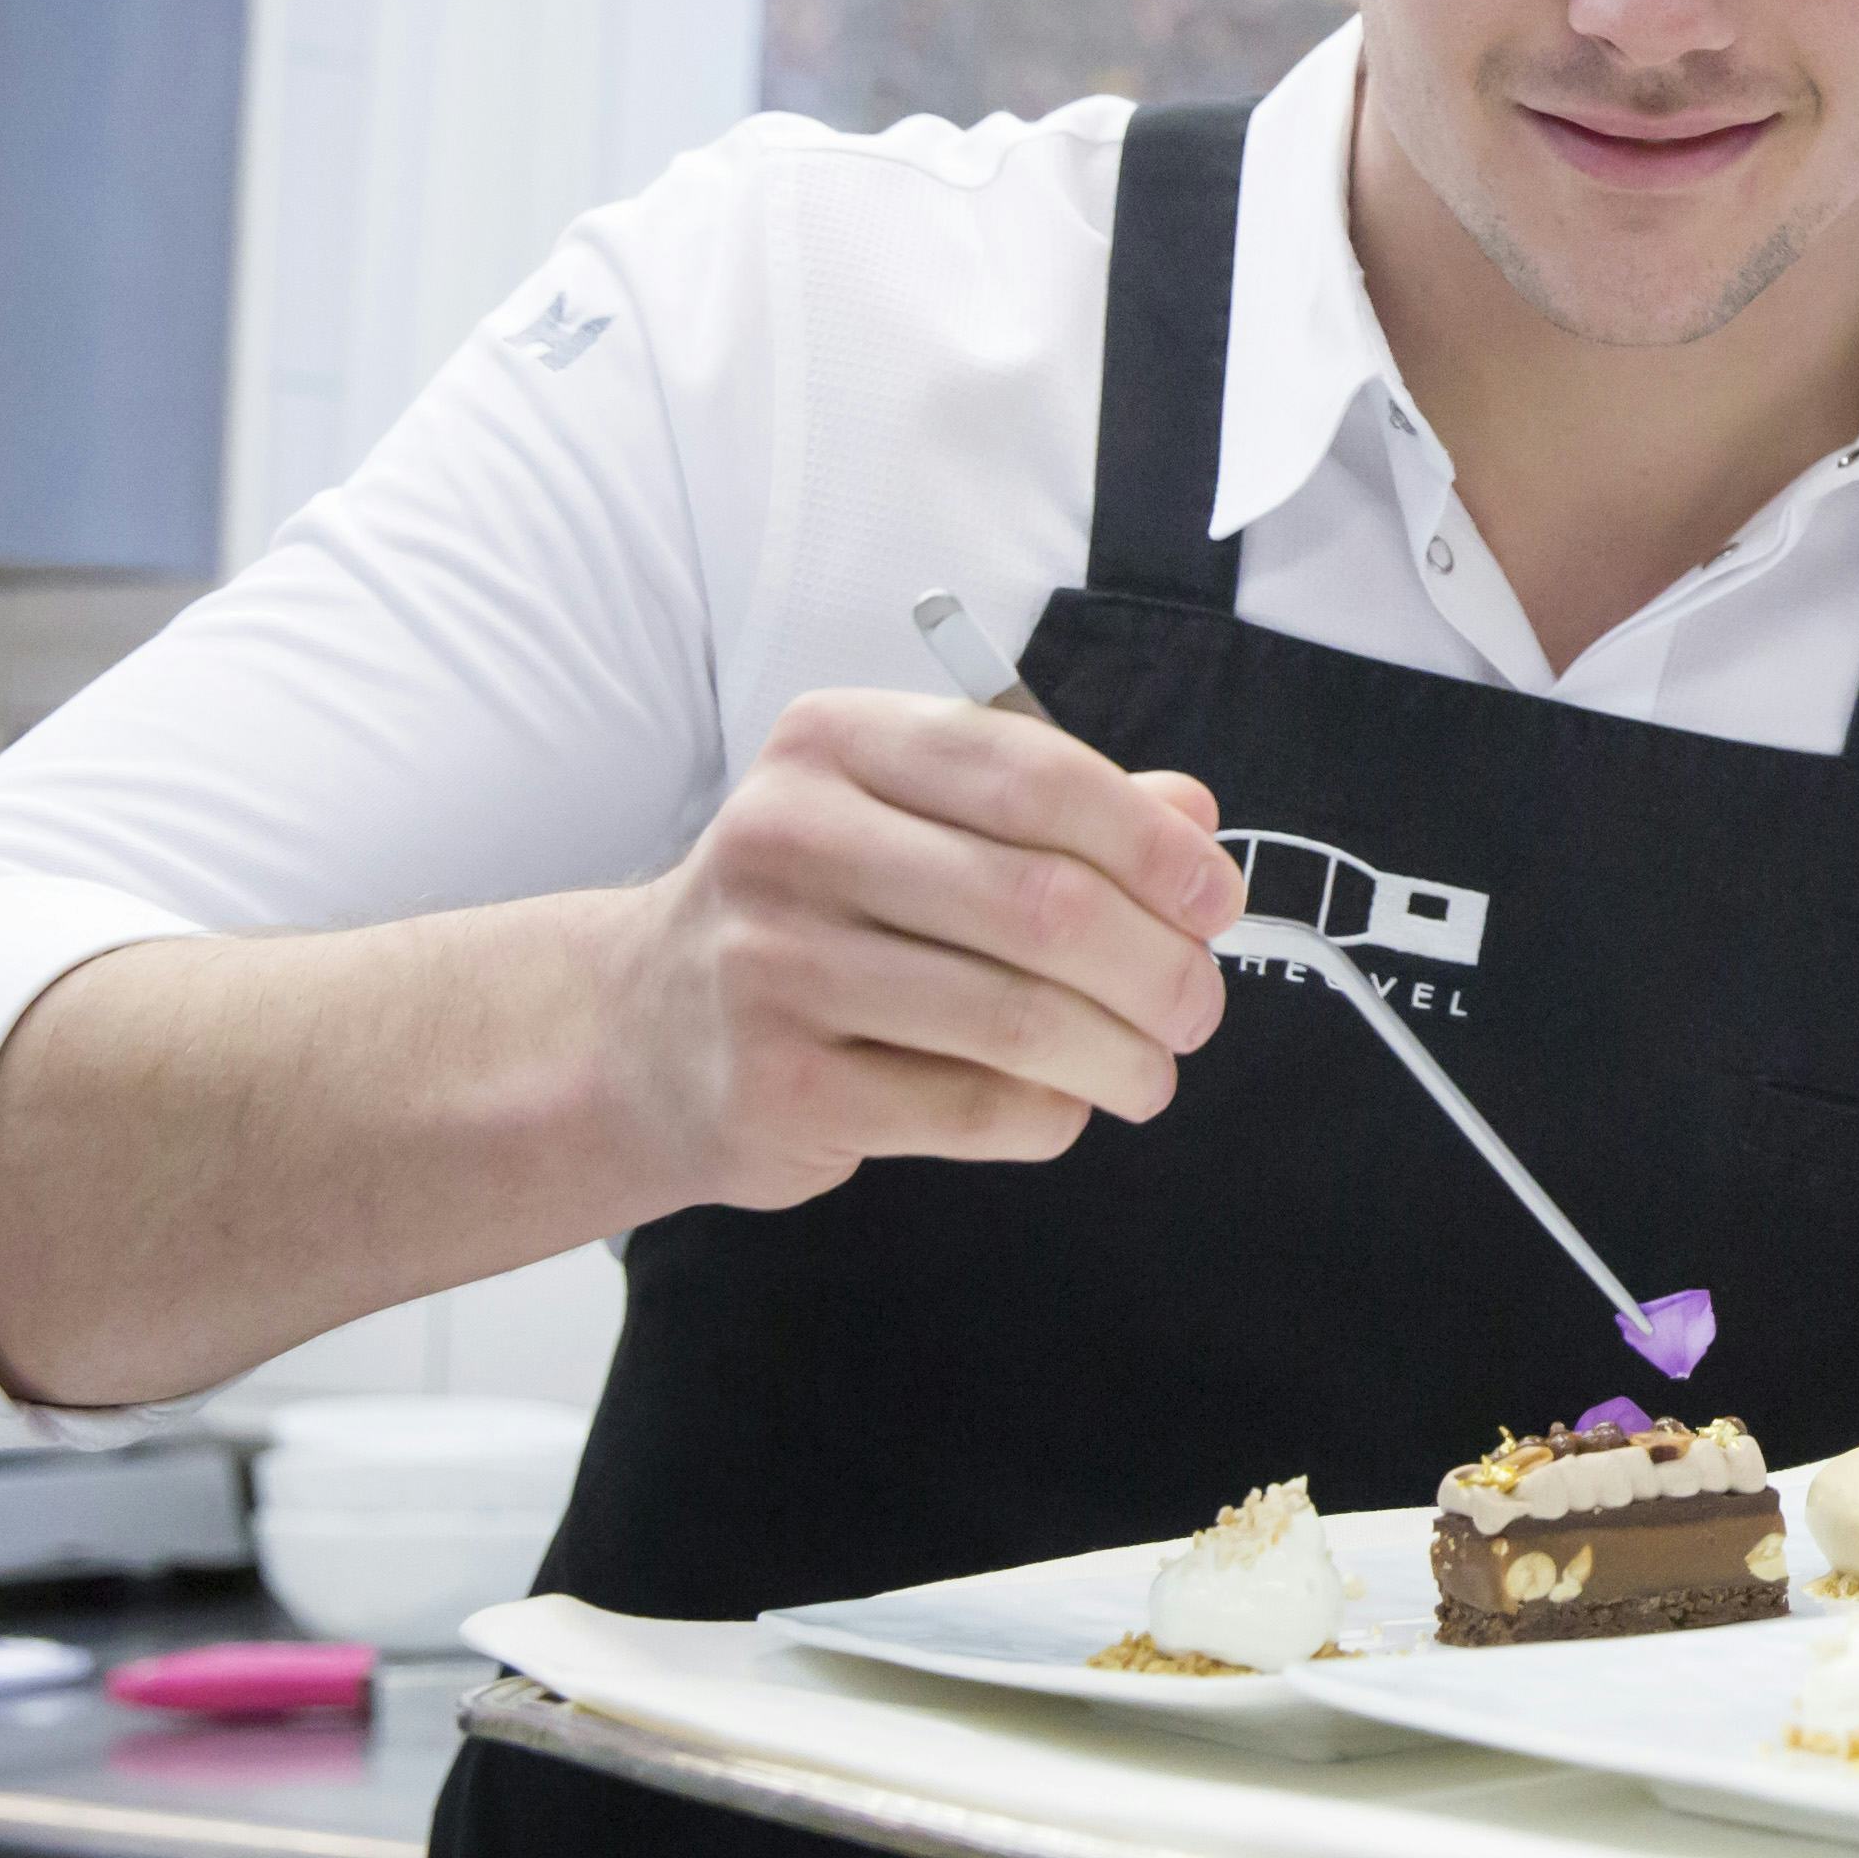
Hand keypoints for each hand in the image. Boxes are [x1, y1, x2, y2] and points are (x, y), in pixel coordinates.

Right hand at [586, 688, 1248, 1209]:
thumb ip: (1056, 813)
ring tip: (1151, 1072)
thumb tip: (1194, 821)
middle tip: (1198, 1009)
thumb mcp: (917, 823)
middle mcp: (789, 838)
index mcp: (836, 743)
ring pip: (1020, 1017)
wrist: (641, 1033)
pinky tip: (1064, 1105)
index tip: (1217, 899)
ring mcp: (772, 966)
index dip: (1151, 845)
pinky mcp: (779, 1087)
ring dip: (1123, 1056)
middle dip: (1158, 967)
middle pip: (1044, 904)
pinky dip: (1050, 1114)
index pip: (1035, 774)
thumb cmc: (819, 913)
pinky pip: (974, 1108)